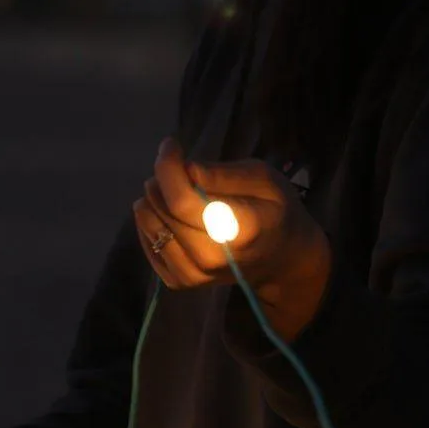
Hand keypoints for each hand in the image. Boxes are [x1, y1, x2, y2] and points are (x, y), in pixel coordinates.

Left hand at [133, 136, 332, 341]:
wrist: (281, 260)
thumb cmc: (275, 212)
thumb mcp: (264, 180)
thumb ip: (224, 175)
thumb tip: (186, 169)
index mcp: (237, 230)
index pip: (182, 200)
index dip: (167, 168)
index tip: (170, 145)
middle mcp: (210, 258)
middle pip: (162, 210)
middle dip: (161, 180)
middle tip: (177, 169)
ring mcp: (192, 275)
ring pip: (148, 225)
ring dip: (152, 201)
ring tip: (172, 192)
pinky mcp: (178, 282)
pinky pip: (147, 245)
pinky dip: (150, 223)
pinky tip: (167, 215)